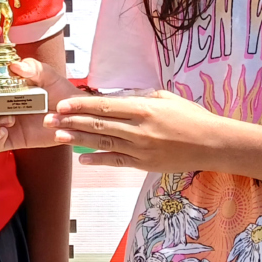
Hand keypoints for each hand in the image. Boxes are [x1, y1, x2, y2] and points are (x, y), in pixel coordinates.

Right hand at [0, 57, 80, 151]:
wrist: (76, 116)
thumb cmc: (61, 93)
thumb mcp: (49, 75)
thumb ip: (34, 67)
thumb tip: (16, 66)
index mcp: (7, 83)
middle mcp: (2, 101)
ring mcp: (4, 121)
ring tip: (7, 118)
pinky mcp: (12, 138)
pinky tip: (5, 131)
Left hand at [45, 89, 232, 170]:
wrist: (212, 144)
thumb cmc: (191, 116)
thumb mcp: (165, 97)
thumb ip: (139, 97)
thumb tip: (115, 97)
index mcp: (143, 109)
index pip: (105, 105)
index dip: (81, 104)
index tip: (62, 103)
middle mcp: (139, 129)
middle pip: (99, 124)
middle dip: (72, 121)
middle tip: (50, 119)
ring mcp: (141, 149)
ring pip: (103, 143)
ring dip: (78, 140)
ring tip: (58, 136)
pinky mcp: (144, 164)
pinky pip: (117, 162)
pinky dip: (98, 160)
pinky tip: (82, 159)